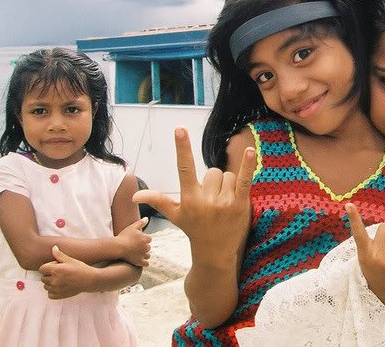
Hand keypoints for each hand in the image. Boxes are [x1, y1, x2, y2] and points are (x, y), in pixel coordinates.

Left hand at [40, 245, 93, 299]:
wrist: (89, 280)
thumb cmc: (80, 268)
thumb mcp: (70, 260)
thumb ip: (59, 255)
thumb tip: (53, 247)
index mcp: (56, 270)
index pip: (41, 269)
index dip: (47, 267)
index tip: (54, 267)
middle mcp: (55, 280)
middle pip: (43, 278)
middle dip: (48, 275)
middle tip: (58, 273)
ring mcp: (56, 289)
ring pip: (45, 286)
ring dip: (50, 283)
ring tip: (59, 280)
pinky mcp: (59, 295)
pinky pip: (49, 294)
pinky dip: (52, 291)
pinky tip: (60, 287)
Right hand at [115, 217, 151, 266]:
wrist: (118, 247)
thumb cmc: (124, 236)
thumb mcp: (132, 227)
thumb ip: (141, 222)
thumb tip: (147, 218)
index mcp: (145, 238)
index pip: (149, 239)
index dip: (144, 239)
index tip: (138, 240)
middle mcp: (146, 247)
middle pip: (148, 247)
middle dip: (144, 247)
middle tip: (137, 247)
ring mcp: (143, 255)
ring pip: (148, 255)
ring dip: (144, 254)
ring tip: (138, 254)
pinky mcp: (139, 262)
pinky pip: (146, 263)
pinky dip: (144, 262)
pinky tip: (140, 261)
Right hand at [132, 128, 255, 262]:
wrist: (216, 255)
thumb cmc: (195, 230)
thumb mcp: (176, 216)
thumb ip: (158, 201)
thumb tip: (134, 195)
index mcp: (189, 199)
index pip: (184, 168)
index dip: (182, 147)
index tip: (180, 129)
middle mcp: (206, 200)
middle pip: (213, 172)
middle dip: (214, 183)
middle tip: (213, 202)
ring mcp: (224, 203)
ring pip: (228, 175)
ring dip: (228, 185)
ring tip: (224, 205)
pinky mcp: (241, 205)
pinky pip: (244, 179)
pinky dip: (248, 164)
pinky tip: (249, 150)